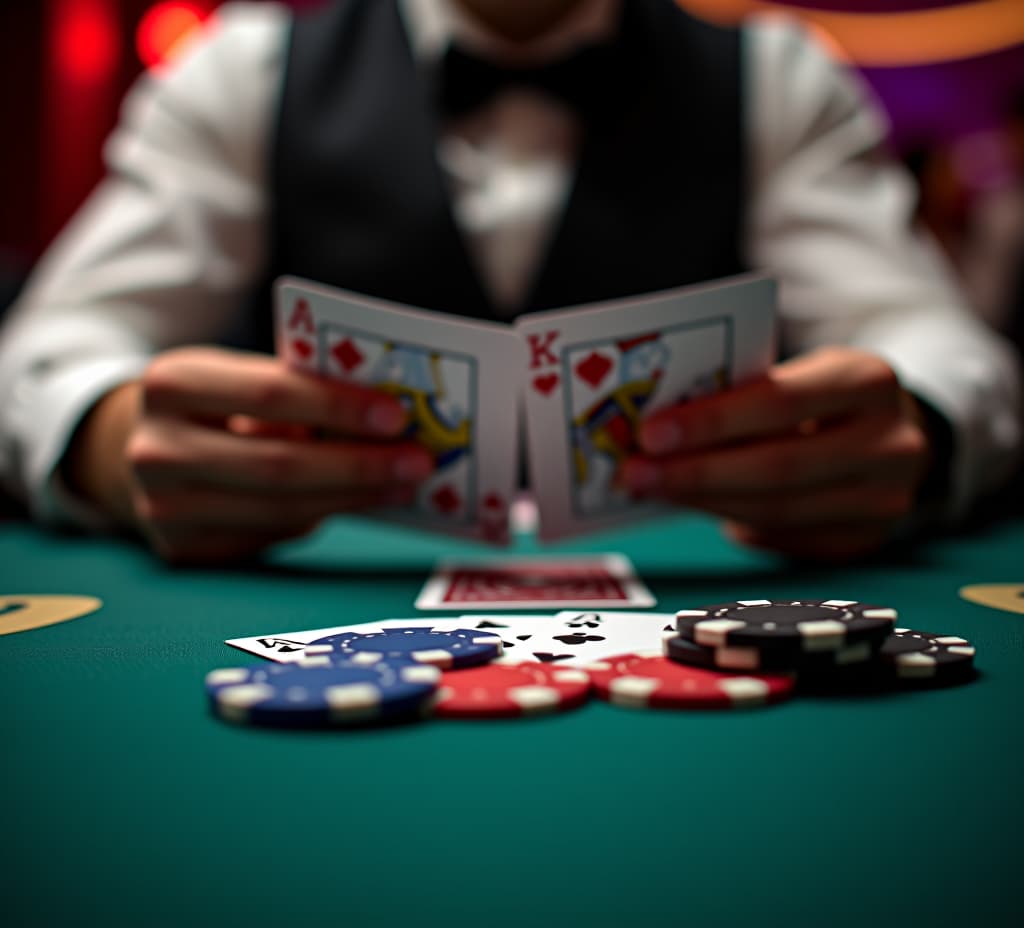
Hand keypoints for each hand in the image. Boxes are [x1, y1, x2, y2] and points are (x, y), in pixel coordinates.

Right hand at [64, 347, 433, 562]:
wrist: (132, 450)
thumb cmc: (212, 404)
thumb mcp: (236, 376)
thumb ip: (293, 390)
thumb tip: (383, 417)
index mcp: (172, 382)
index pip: (271, 394)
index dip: (339, 407)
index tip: (397, 417)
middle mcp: (156, 448)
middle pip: (280, 463)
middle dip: (359, 464)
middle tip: (417, 461)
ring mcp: (163, 508)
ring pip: (282, 509)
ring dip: (354, 498)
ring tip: (403, 484)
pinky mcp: (182, 549)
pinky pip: (272, 534)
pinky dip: (323, 517)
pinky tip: (360, 502)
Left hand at [621, 347, 931, 560]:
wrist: (898, 432)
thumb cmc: (825, 397)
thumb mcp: (801, 373)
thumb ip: (747, 395)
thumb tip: (660, 428)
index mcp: (868, 381)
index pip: (781, 402)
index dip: (713, 421)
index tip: (651, 433)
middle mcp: (891, 442)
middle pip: (778, 466)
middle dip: (697, 472)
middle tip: (638, 473)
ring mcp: (886, 498)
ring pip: (777, 510)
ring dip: (705, 501)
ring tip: (656, 488)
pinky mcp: (869, 539)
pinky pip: (784, 538)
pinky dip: (733, 523)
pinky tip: (695, 506)